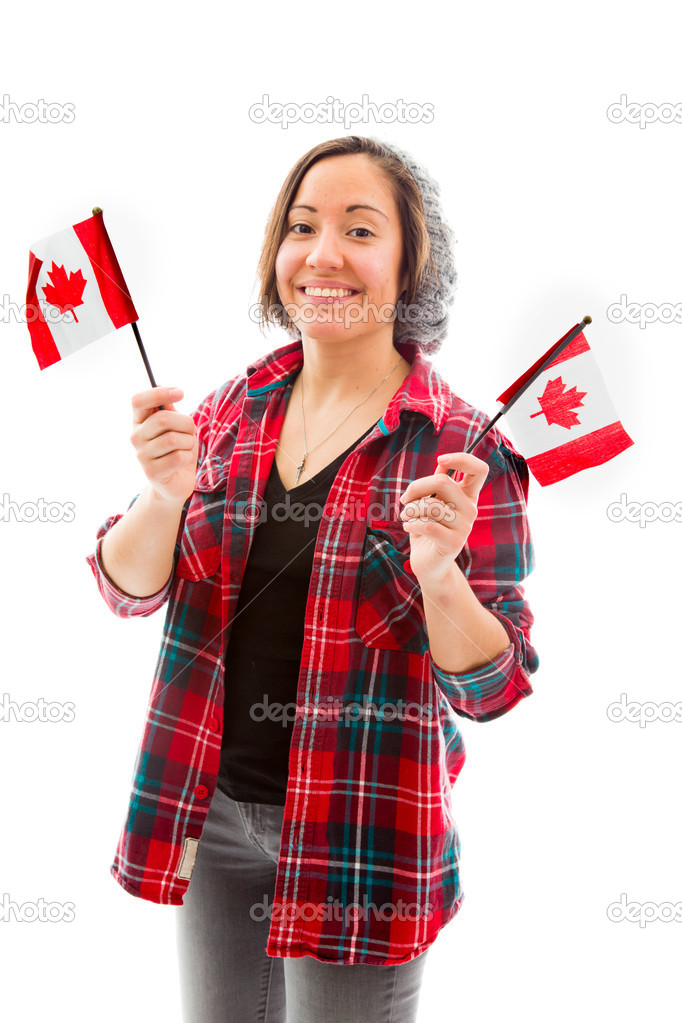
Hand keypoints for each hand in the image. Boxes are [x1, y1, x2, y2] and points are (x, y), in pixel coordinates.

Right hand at [130, 386, 198, 505]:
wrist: (174, 483)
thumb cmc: (177, 450)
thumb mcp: (176, 427)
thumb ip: (169, 410)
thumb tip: (163, 387)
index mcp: (139, 421)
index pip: (138, 401)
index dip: (159, 393)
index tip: (181, 392)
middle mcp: (136, 437)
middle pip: (163, 419)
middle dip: (186, 423)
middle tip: (191, 431)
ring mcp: (142, 455)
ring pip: (174, 439)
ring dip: (189, 442)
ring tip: (186, 448)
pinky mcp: (152, 472)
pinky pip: (178, 457)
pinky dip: (188, 457)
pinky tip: (183, 461)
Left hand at [398, 452, 489, 586]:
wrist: (430, 565)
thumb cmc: (428, 531)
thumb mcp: (432, 504)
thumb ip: (438, 485)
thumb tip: (442, 462)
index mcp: (467, 497)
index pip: (479, 470)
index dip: (462, 458)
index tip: (440, 459)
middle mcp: (471, 509)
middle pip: (443, 481)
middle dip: (417, 486)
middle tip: (405, 499)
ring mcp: (465, 527)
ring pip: (431, 505)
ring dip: (410, 509)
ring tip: (406, 517)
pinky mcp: (454, 543)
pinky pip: (427, 525)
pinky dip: (411, 524)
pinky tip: (409, 527)